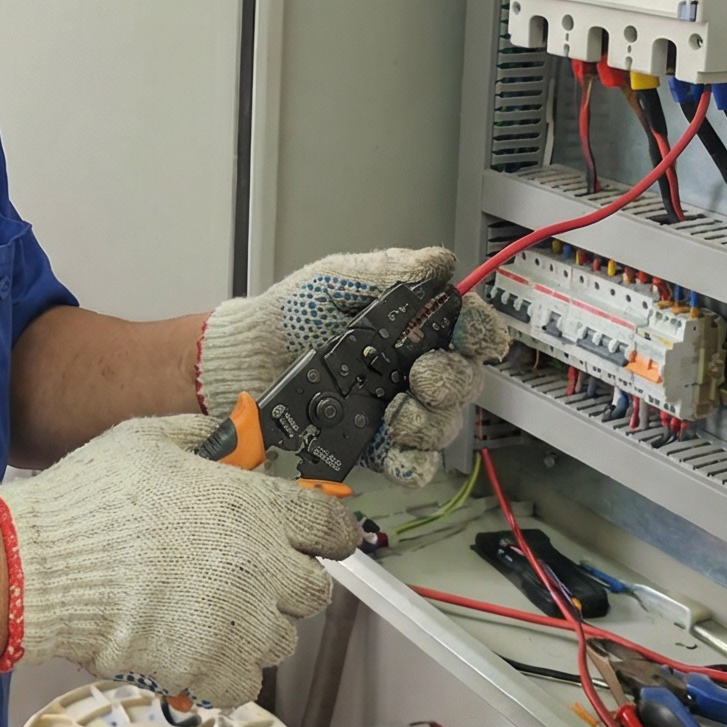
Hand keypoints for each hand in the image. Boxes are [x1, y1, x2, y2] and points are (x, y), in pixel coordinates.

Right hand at [0, 414, 357, 708]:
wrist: (47, 568)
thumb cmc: (93, 499)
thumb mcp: (147, 438)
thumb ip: (201, 435)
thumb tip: (230, 432)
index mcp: (256, 507)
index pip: (331, 526)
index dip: (328, 533)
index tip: (318, 540)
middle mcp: (263, 567)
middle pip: (314, 590)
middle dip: (286, 584)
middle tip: (245, 577)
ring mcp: (242, 624)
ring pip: (282, 640)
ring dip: (254, 630)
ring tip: (210, 616)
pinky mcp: (214, 670)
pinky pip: (245, 683)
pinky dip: (226, 674)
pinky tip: (195, 652)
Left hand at [196, 246, 507, 486]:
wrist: (246, 361)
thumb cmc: (291, 316)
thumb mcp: (337, 279)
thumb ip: (388, 271)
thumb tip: (438, 262)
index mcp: (411, 326)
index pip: (465, 329)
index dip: (479, 332)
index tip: (474, 336)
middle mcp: (410, 369)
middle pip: (462, 381)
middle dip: (450, 380)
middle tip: (422, 377)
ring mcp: (396, 410)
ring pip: (441, 425)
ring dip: (428, 422)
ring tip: (396, 414)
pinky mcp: (375, 446)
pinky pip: (410, 464)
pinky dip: (409, 461)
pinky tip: (393, 447)